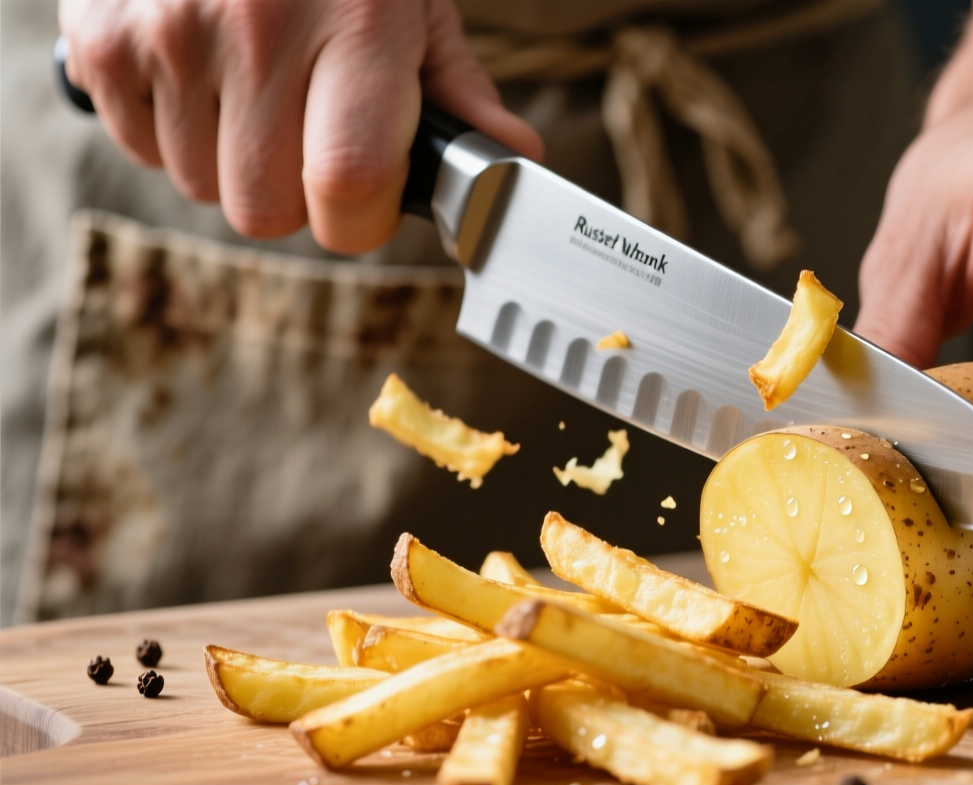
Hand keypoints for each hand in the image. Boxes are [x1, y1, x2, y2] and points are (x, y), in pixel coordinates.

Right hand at [58, 0, 542, 252]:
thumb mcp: (412, 4)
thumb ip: (458, 92)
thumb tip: (515, 162)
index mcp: (358, 27)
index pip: (348, 185)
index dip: (360, 220)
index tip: (367, 204)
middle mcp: (259, 30)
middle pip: (265, 210)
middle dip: (295, 198)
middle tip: (308, 138)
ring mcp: (171, 34)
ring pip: (200, 186)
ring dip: (232, 164)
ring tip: (253, 92)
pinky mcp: (102, 38)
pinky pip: (139, 147)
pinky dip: (170, 131)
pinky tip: (201, 74)